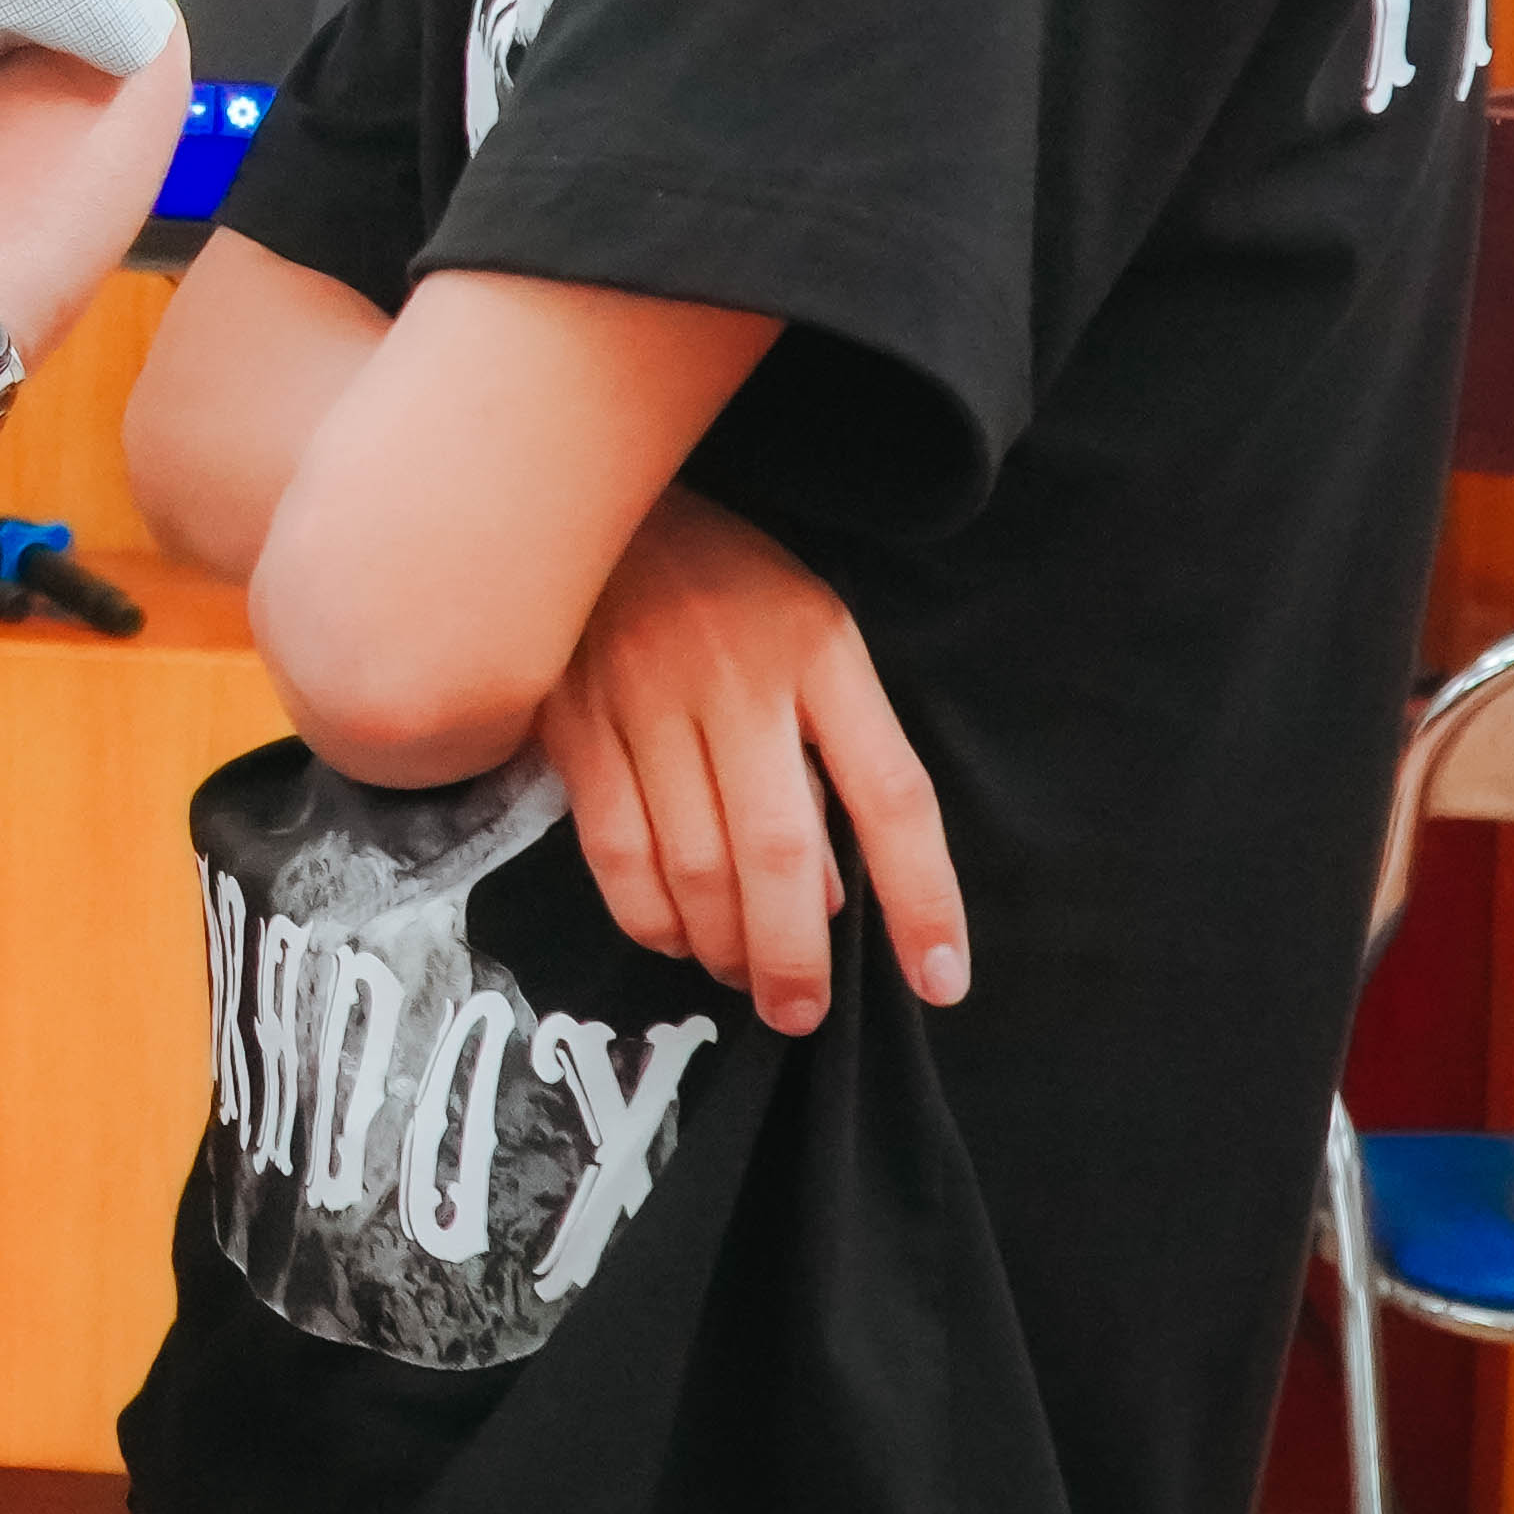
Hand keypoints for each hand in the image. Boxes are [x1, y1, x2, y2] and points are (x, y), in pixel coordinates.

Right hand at [532, 488, 966, 1037]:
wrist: (584, 500)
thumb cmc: (721, 587)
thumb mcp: (809, 638)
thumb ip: (833, 758)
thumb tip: (831, 900)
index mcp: (822, 651)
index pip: (893, 794)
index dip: (924, 897)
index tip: (942, 981)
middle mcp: (738, 676)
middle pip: (781, 849)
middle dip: (797, 955)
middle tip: (801, 1013)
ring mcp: (646, 697)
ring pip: (692, 864)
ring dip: (724, 945)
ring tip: (743, 975)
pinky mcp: (571, 720)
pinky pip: (615, 851)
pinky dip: (648, 916)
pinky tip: (673, 936)